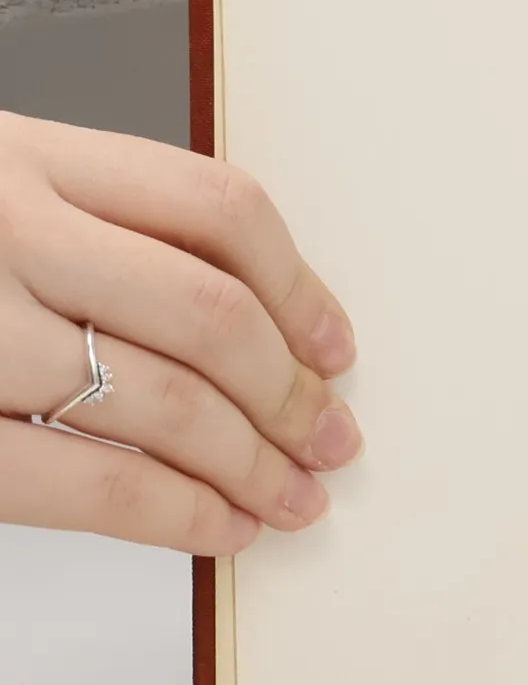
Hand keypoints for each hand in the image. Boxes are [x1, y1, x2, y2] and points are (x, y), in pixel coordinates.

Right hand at [0, 113, 360, 554]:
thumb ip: (91, 228)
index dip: (299, 286)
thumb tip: (256, 330)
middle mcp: (1, 225)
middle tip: (332, 439)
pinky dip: (169, 514)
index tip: (336, 345)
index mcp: (26, 153)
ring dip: (248, 463)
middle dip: (288, 392)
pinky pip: (82, 480)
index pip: (215, 207)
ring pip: (157, 401)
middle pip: (206, 312)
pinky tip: (216, 530)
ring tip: (293, 499)